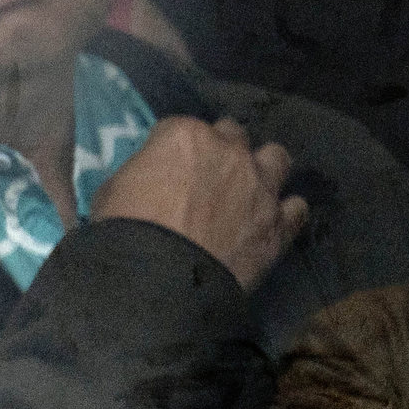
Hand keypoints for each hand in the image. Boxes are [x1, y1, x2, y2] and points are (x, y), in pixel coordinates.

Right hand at [91, 115, 307, 289]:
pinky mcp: (278, 225)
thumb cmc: (123, 233)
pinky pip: (296, 208)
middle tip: (204, 176)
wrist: (157, 281)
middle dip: (220, 150)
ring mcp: (260, 186)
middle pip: (233, 134)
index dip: (169, 149)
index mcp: (185, 137)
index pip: (177, 127)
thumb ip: (139, 175)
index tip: (161, 168)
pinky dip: (285, 213)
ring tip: (249, 190)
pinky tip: (271, 222)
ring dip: (263, 170)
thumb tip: (146, 182)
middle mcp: (230, 152)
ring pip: (277, 158)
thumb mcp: (111, 192)